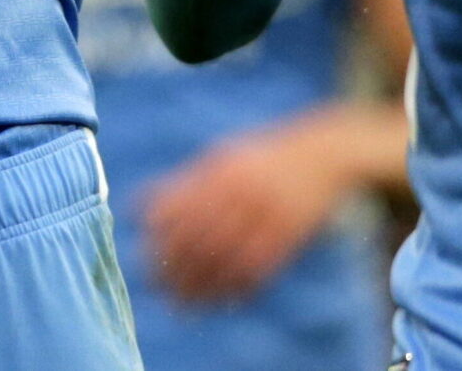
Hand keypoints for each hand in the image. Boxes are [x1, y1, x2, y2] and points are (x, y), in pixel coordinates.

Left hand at [139, 110, 365, 303]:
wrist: (321, 157)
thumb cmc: (262, 159)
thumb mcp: (223, 157)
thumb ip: (185, 181)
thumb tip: (140, 206)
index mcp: (221, 171)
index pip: (181, 206)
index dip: (158, 235)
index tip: (143, 253)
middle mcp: (242, 192)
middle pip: (199, 236)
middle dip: (174, 266)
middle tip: (156, 286)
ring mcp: (266, 214)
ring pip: (226, 259)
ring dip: (200, 286)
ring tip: (181, 305)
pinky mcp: (288, 235)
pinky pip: (257, 268)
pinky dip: (235, 288)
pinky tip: (220, 300)